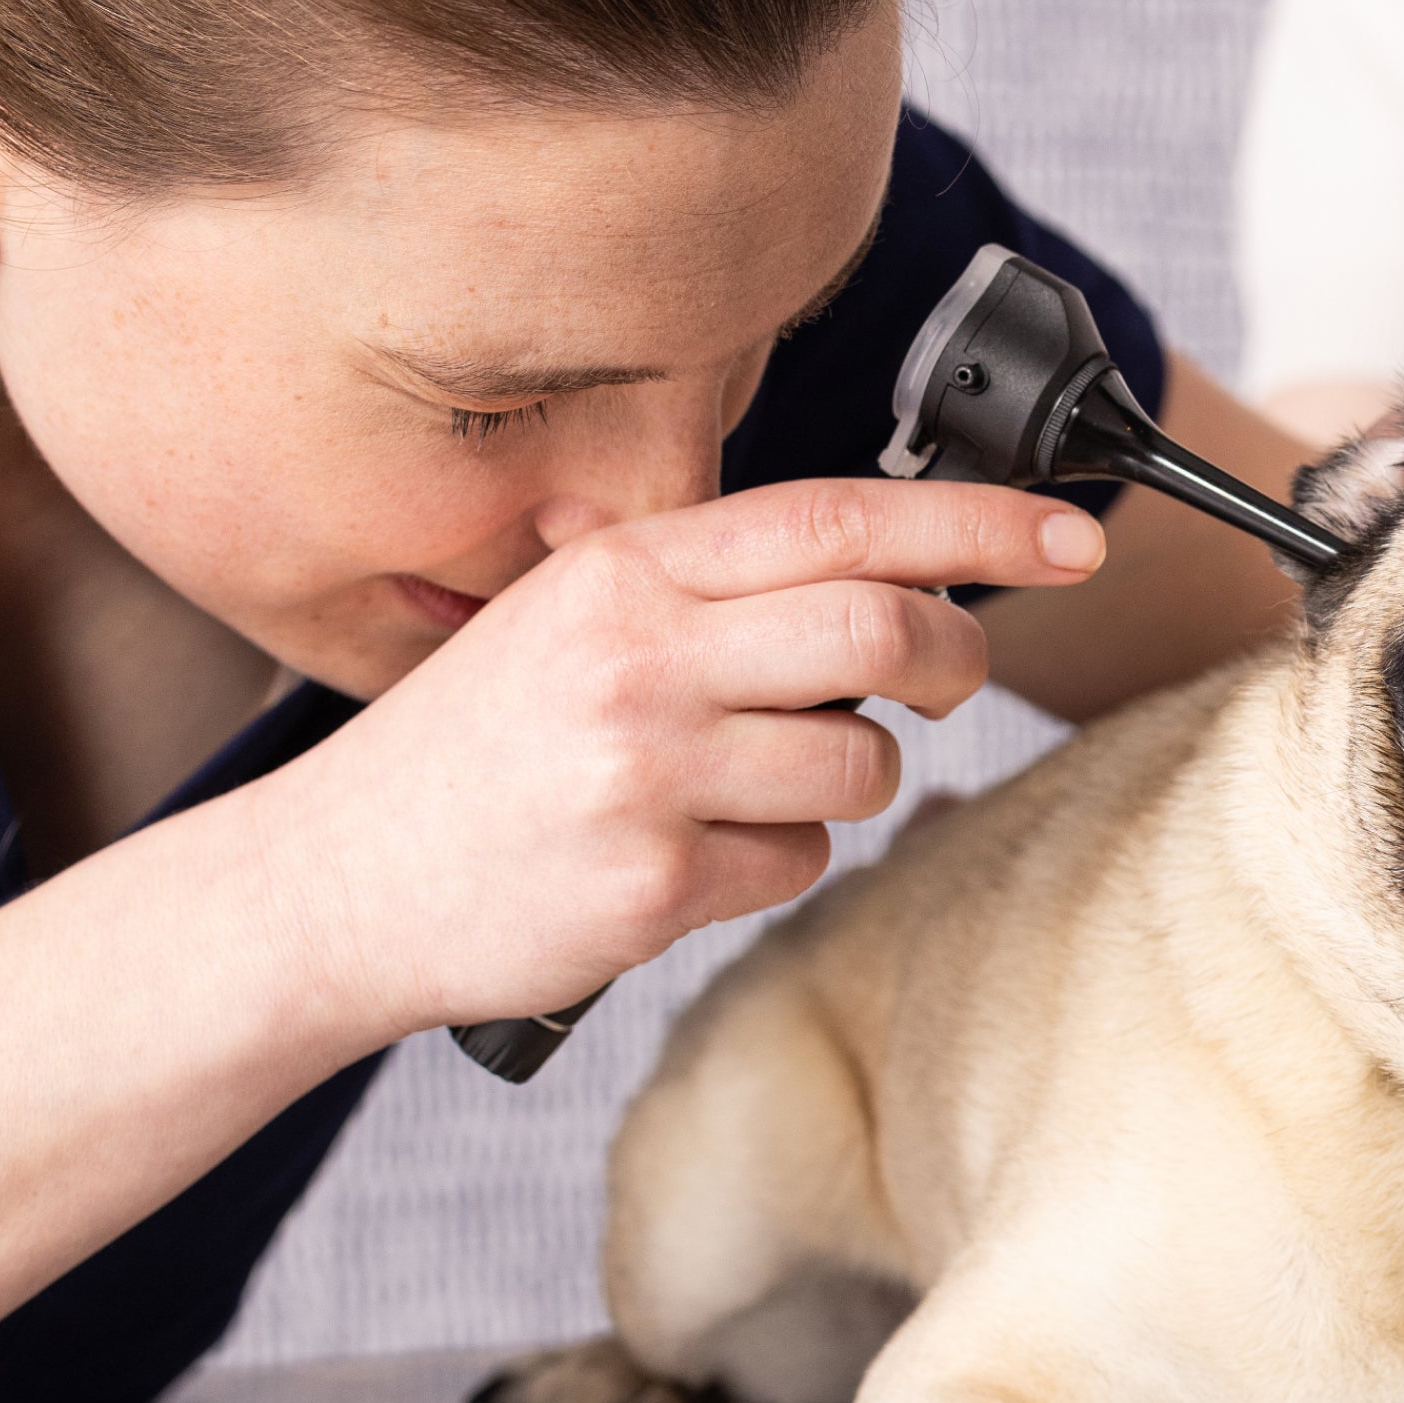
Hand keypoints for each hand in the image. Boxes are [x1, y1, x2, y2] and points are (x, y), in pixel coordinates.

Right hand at [272, 477, 1102, 1039]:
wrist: (329, 884)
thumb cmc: (470, 752)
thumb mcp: (565, 622)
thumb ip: (710, 591)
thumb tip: (894, 578)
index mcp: (623, 573)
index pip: (841, 518)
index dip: (980, 524)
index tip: (1074, 532)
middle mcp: (639, 657)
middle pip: (886, 633)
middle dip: (957, 661)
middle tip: (954, 681)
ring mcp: (648, 773)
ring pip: (860, 765)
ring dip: (846, 780)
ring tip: (753, 785)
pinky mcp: (655, 884)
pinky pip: (800, 866)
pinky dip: (777, 862)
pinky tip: (692, 854)